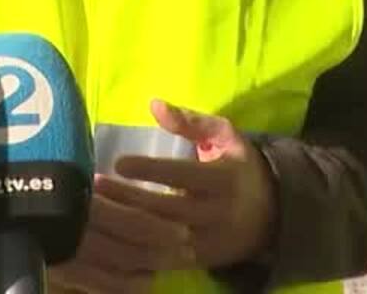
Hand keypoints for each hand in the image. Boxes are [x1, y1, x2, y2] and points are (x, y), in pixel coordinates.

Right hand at [48, 183, 194, 293]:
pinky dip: (126, 287)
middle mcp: (78, 234)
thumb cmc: (25, 179)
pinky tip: (140, 283)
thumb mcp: (61, 173)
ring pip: (120, 272)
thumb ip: (88, 186)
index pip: (132, 221)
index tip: (182, 230)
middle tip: (186, 250)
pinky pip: (101, 287)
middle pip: (132, 249)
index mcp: (80, 205)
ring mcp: (70, 259)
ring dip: (148, 271)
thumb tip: (111, 184)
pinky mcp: (62, 272)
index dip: (160, 228)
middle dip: (163, 253)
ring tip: (165, 268)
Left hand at [106, 100, 278, 269]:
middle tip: (93, 184)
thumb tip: (154, 104)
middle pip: (166, 210)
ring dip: (123, 227)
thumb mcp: (225, 137)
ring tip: (92, 208)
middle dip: (127, 198)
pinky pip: (160, 262)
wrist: (274, 216)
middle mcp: (217, 215)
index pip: (185, 175)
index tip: (119, 162)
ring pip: (160, 240)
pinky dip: (132, 252)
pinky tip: (106, 236)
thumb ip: (191, 121)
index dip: (152, 170)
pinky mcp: (197, 263)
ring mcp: (207, 243)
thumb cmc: (237, 168)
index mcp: (225, 180)